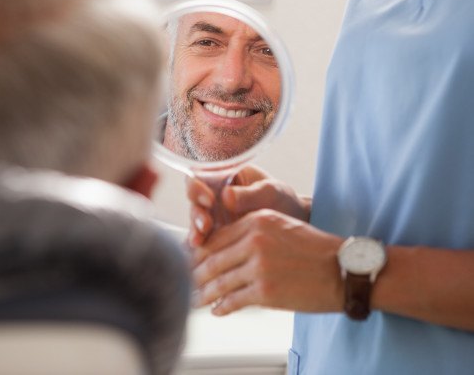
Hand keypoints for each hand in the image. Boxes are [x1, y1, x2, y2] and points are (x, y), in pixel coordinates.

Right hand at [186, 165, 311, 246]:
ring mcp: (213, 215)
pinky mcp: (216, 235)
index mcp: (224, 176)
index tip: (209, 199)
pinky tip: (200, 252)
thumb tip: (226, 196)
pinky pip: (203, 239)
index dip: (198, 187)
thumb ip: (249, 194)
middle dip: (196, 213)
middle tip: (205, 225)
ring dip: (195, 230)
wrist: (294, 224)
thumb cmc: (282, 200)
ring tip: (200, 241)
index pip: (201, 176)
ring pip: (195, 221)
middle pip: (194, 201)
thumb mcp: (270, 192)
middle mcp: (214, 195)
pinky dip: (200, 246)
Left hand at [191, 209, 342, 315]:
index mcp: (257, 220)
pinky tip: (217, 310)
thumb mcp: (281, 227)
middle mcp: (254, 240)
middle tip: (185, 282)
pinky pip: (233, 300)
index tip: (190, 260)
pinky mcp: (265, 291)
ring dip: (203, 293)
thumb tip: (225, 250)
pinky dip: (222, 307)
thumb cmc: (316, 250)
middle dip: (195, 273)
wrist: (345, 270)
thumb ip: (252, 233)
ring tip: (194, 299)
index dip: (199, 252)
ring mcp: (259, 266)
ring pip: (219, 281)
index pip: (217, 237)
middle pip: (212, 259)